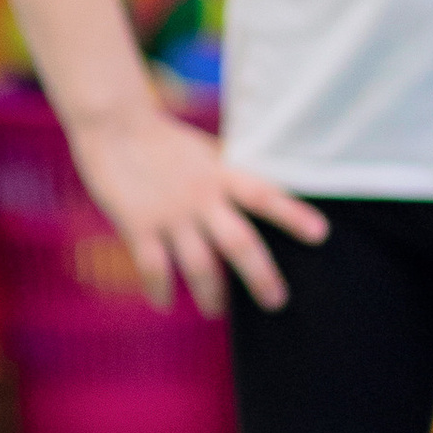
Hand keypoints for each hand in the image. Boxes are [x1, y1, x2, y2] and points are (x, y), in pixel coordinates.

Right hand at [68, 97, 327, 313]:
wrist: (113, 123)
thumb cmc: (164, 142)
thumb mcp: (206, 155)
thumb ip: (230, 181)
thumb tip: (264, 205)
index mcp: (222, 176)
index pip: (265, 195)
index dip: (293, 214)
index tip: (320, 234)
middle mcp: (201, 196)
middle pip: (239, 242)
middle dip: (260, 276)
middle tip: (276, 302)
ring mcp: (170, 213)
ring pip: (199, 265)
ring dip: (212, 294)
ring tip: (217, 309)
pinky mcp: (137, 225)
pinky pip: (153, 267)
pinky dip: (160, 290)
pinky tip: (164, 303)